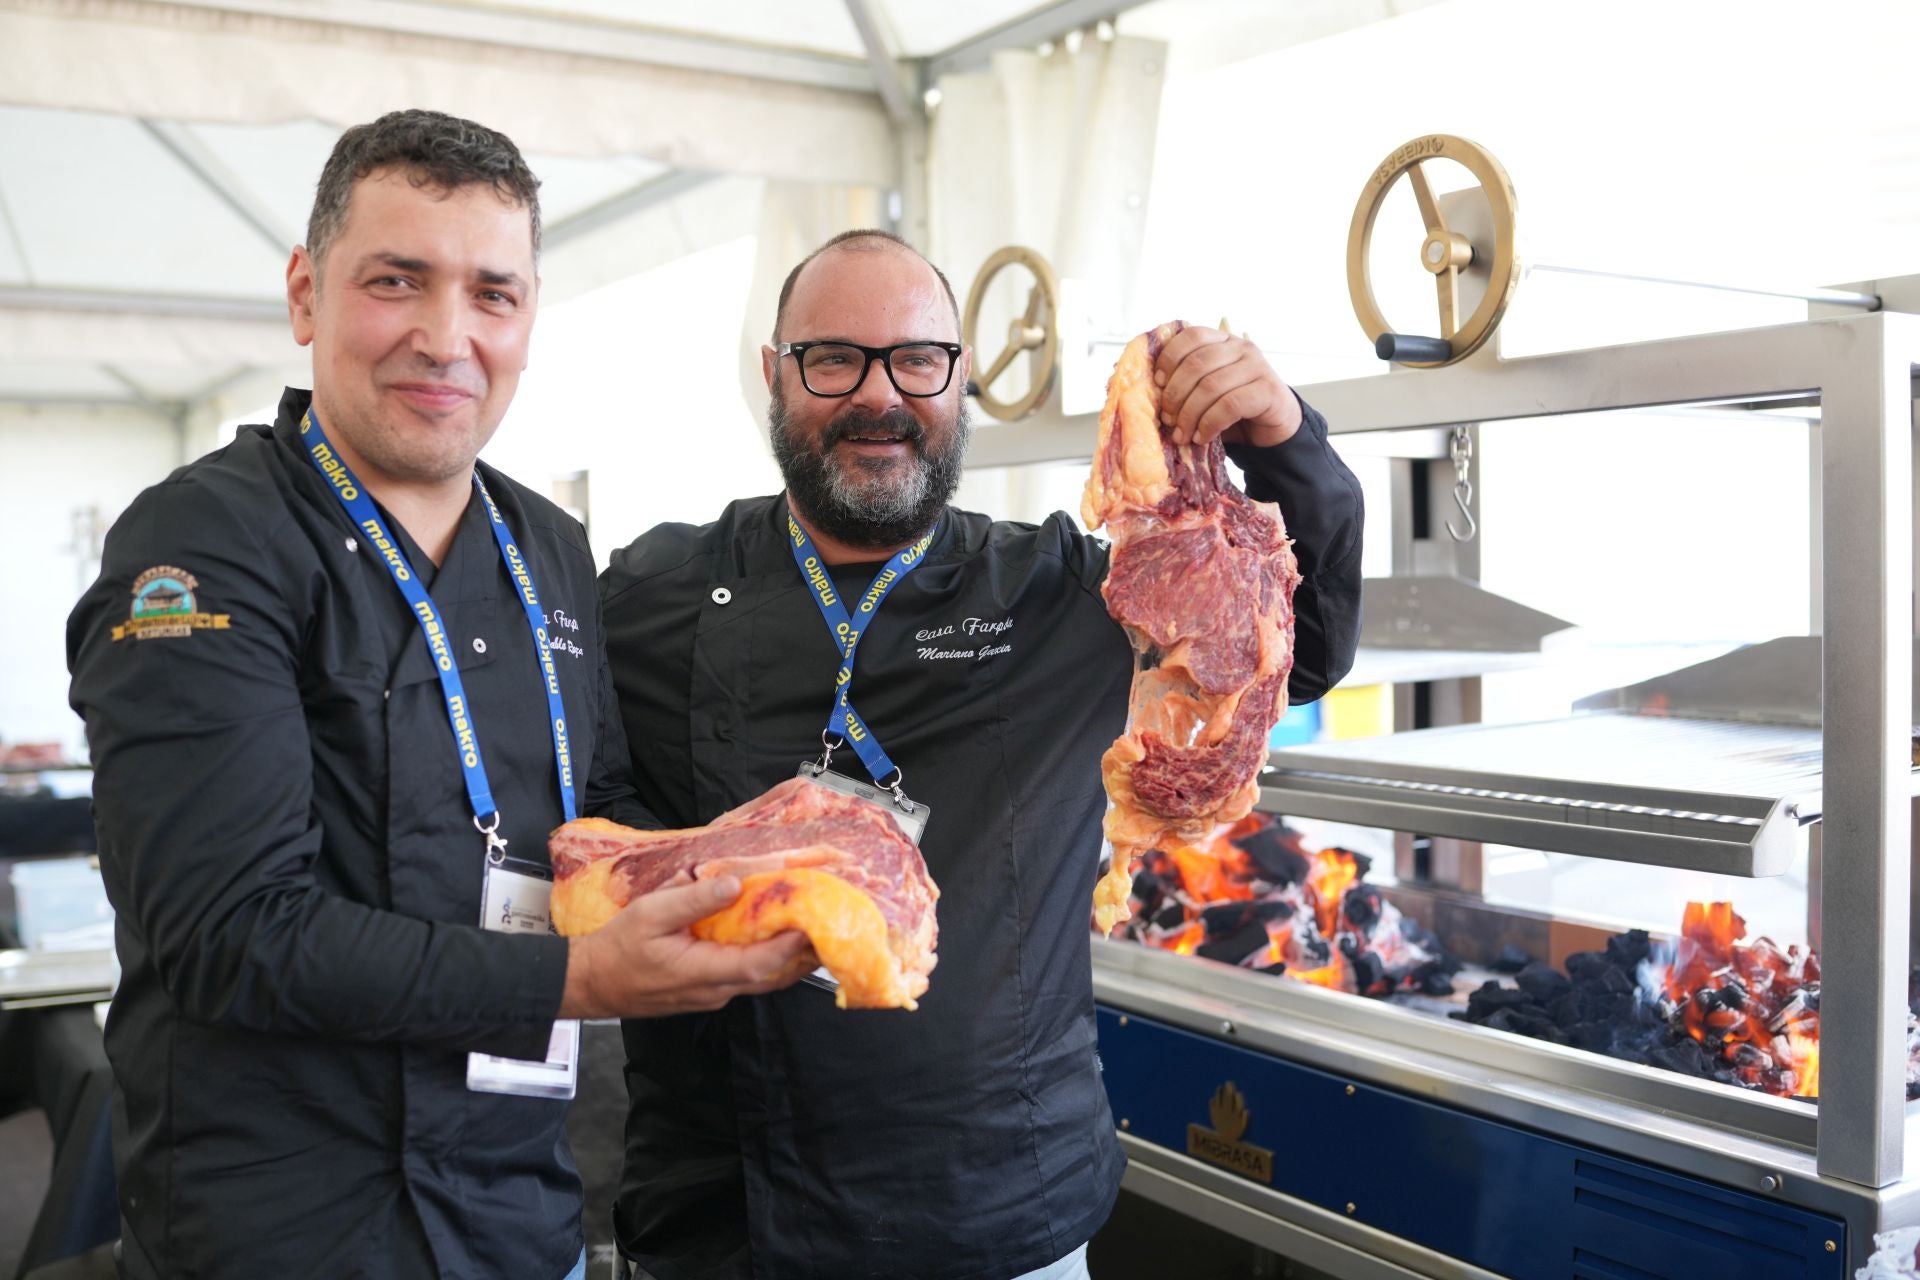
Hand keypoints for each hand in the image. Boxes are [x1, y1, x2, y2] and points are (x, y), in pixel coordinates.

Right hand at [558, 876, 816, 1018]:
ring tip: (813, 928)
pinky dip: (768, 959)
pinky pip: (747, 977)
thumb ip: (692, 899)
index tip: (812, 921)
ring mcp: (713, 995)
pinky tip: (776, 937)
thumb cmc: (617, 949)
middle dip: (803, 954)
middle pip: (772, 977)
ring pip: (763, 980)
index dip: (789, 945)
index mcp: (702, 972)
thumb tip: (731, 883)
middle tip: (828, 925)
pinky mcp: (708, 992)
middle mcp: (715, 991)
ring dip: (789, 958)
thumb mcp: (649, 913)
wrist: (592, 984)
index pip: (759, 964)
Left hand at [1153, 325, 1302, 449]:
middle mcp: (1241, 347)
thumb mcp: (1207, 390)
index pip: (1191, 336)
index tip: (1157, 384)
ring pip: (1211, 386)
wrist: (1274, 426)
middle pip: (1197, 363)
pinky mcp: (1267, 390)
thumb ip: (1187, 384)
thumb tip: (1149, 394)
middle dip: (1175, 394)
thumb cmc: (1233, 408)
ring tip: (1182, 434)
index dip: (1169, 358)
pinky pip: (1230, 405)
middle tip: (1168, 419)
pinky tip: (1202, 437)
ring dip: (1190, 415)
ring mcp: (1257, 366)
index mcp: (1223, 340)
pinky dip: (1209, 424)